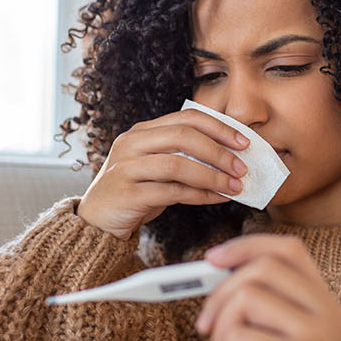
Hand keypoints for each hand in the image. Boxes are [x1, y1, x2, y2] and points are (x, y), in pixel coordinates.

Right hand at [76, 109, 250, 238]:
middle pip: (182, 136)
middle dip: (219, 151)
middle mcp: (131, 144)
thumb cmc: (133, 193)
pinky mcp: (127, 194)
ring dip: (212, 175)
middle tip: (242, 166)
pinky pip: (171, 192)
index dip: (219, 127)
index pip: (186, 118)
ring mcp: (126, 168)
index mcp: (141, 132)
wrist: (96, 222)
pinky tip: (217, 198)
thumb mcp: (156, 169)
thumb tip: (230, 161)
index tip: (244, 142)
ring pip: (177, 164)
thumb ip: (184, 159)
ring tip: (235, 186)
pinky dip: (200, 194)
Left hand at [195, 235, 340, 340]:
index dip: (248, 247)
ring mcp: (319, 335)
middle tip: (205, 326)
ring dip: (222, 331)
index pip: (291, 252)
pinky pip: (242, 336)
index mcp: (325, 304)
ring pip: (248, 298)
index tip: (213, 259)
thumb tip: (213, 273)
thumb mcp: (281, 340)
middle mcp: (329, 314)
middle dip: (220, 293)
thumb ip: (261, 308)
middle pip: (263, 270)